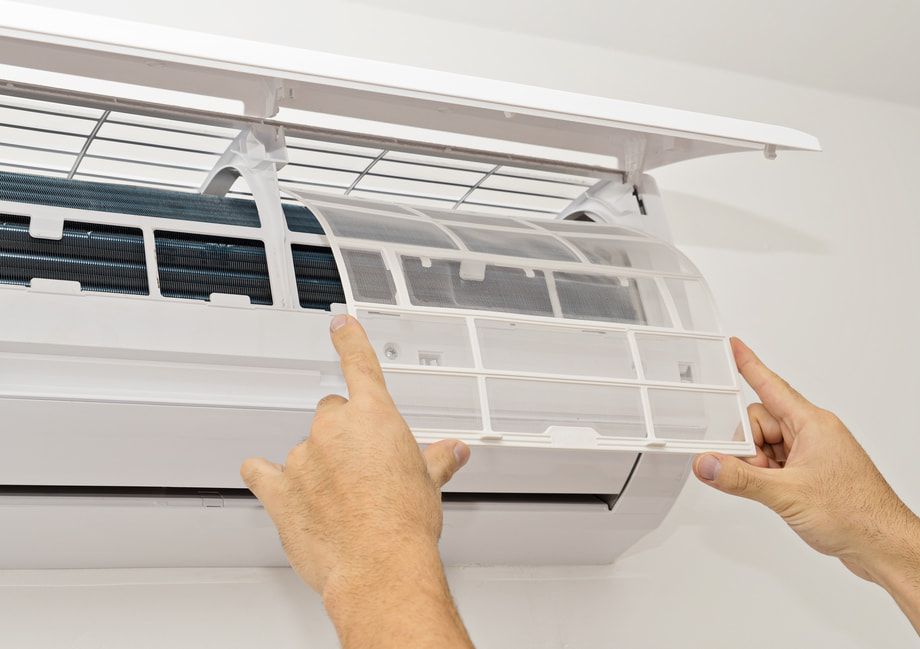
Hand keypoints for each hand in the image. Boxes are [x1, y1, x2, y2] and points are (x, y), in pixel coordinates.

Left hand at [241, 314, 473, 647]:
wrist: (379, 565)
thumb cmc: (405, 524)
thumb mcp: (430, 483)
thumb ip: (438, 460)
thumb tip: (454, 452)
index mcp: (374, 416)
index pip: (360, 365)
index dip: (350, 341)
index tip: (340, 325)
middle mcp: (334, 429)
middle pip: (332, 414)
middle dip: (346, 436)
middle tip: (364, 469)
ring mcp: (303, 458)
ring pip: (305, 449)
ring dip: (317, 465)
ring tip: (340, 501)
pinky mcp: (279, 490)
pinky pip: (261, 472)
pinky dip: (265, 475)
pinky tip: (272, 482)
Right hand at [694, 338, 919, 632]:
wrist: (882, 543)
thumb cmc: (855, 512)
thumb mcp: (785, 494)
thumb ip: (739, 478)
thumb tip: (707, 464)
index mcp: (812, 424)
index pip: (770, 386)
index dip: (748, 365)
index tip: (733, 347)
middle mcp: (813, 433)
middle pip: (760, 421)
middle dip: (748, 446)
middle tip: (753, 469)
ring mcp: (813, 452)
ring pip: (766, 444)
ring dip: (759, 465)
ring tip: (773, 488)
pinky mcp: (812, 471)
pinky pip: (777, 461)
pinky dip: (769, 475)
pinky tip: (777, 492)